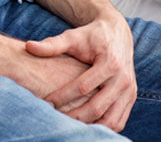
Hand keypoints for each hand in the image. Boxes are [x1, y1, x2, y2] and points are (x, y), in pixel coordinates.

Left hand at [24, 13, 136, 131]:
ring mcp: (129, 90)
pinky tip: (85, 127)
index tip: (46, 102)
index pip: (83, 87)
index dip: (62, 97)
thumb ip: (52, 44)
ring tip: (69, 127)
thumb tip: (29, 46)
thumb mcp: (73, 37)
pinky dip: (102, 128)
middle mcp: (123, 78)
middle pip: (96, 107)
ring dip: (89, 128)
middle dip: (73, 117)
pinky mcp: (131, 97)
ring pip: (110, 120)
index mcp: (110, 62)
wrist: (117, 32)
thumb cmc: (92, 35)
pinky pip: (119, 121)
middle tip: (54, 119)